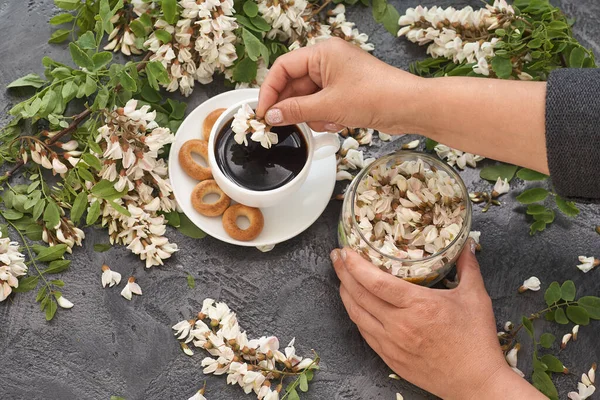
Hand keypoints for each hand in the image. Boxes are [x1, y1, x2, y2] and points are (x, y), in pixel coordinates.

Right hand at [256, 38, 423, 132]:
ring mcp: (337, 78)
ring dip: (313, 115)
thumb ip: (296, 111)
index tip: (263, 112)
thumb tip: (272, 115)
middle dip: (294, 107)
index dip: (269, 90)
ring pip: (308, 99)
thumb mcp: (329, 106)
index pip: (283, 68)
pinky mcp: (345, 93)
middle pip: (294, 85)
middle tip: (284, 125)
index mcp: (322, 53)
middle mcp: (328, 62)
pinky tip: (339, 123)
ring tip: (329, 121)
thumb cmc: (376, 96)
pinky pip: (322, 106)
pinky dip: (326, 118)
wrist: (410, 107)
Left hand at [330, 240, 545, 399]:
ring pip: (356, 314)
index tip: (346, 251)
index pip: (376, 282)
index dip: (355, 265)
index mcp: (418, 306)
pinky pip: (364, 332)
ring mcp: (391, 343)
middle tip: (337, 256)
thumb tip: (465, 243)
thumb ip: (467, 267)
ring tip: (342, 277)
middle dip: (343, 272)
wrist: (475, 382)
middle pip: (359, 295)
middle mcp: (399, 325)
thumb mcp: (475, 297)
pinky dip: (356, 314)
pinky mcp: (389, 357)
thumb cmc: (476, 341)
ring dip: (345, 293)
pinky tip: (355, 305)